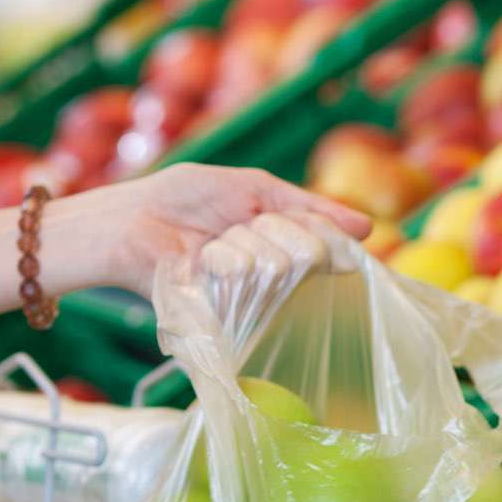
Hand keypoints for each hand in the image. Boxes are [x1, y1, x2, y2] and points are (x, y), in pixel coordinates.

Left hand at [93, 164, 371, 296]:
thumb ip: (307, 205)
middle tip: (232, 225)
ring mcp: (250, 295)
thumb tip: (366, 227)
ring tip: (208, 245)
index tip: (307, 226)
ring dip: (236, 243)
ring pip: (272, 266)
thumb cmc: (188, 198)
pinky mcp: (226, 313)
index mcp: (283, 242)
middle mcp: (273, 274)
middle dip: (268, 229)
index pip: (325, 242)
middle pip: (304, 253)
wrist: (134, 221)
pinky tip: (200, 261)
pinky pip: (243, 284)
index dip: (322, 234)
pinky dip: (222, 264)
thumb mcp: (254, 188)